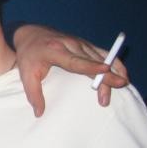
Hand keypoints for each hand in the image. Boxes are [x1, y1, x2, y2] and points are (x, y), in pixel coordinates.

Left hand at [14, 25, 128, 116]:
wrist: (30, 34)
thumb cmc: (28, 55)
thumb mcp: (25, 75)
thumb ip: (33, 94)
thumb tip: (39, 113)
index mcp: (55, 51)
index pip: (76, 60)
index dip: (91, 66)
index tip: (105, 70)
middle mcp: (71, 44)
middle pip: (94, 61)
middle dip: (106, 75)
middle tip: (116, 89)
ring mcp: (80, 43)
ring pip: (101, 58)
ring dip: (111, 72)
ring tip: (120, 86)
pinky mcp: (85, 44)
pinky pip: (104, 53)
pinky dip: (114, 62)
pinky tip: (120, 74)